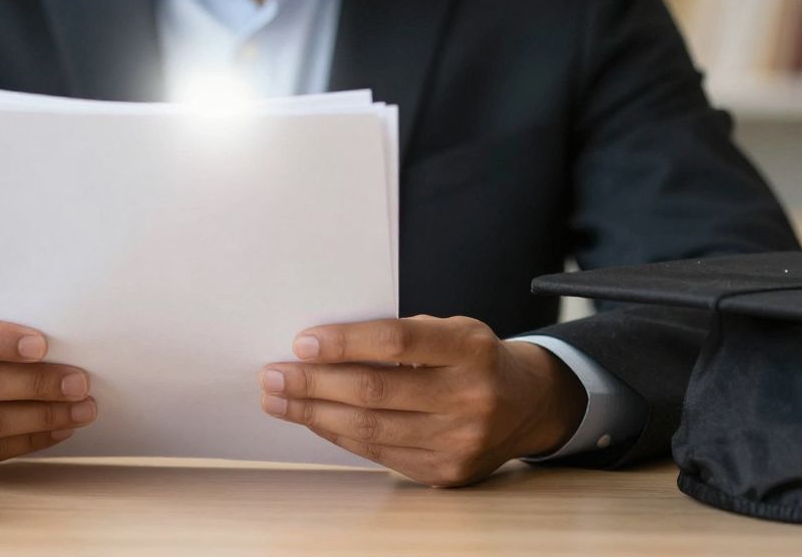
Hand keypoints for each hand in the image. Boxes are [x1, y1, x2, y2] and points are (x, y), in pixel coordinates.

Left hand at [259, 315, 585, 486]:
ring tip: (278, 399)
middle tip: (273, 375)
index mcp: (469, 349)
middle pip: (375, 391)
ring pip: (370, 428)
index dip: (345, 342)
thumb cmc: (475, 357)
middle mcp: (468, 397)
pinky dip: (339, 434)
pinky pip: (379, 453)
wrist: (528, 405)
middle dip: (314, 383)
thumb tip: (324, 347)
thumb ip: (401, 335)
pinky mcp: (446, 472)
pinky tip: (313, 419)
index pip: (396, 343)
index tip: (302, 343)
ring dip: (314, 413)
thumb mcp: (451, 329)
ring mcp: (458, 440)